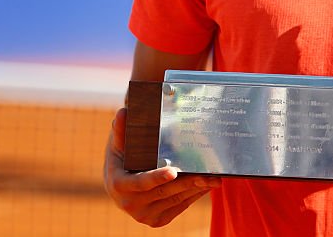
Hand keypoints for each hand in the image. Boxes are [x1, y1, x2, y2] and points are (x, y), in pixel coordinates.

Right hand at [103, 108, 220, 226]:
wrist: (119, 185)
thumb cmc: (121, 158)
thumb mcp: (118, 144)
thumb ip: (121, 131)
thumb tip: (124, 111)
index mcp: (120, 185)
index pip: (141, 182)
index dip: (157, 177)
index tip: (173, 171)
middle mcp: (130, 204)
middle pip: (165, 191)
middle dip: (189, 182)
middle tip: (209, 174)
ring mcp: (144, 215)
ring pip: (176, 200)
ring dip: (196, 189)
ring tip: (214, 178)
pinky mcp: (157, 220)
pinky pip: (179, 206)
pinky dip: (194, 196)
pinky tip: (206, 185)